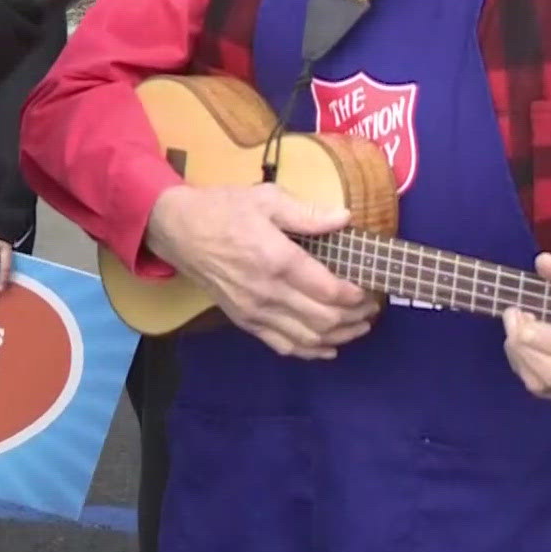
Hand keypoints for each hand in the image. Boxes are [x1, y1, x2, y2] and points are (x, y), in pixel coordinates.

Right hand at [145, 184, 377, 359]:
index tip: (370, 289)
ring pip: (307, 338)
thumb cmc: (223, 209)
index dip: (356, 295)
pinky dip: (310, 351)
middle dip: (355, 318)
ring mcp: (255, 311)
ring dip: (339, 338)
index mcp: (277, 260)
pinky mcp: (245, 321)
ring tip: (359, 328)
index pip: (329, 290)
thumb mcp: (266, 199)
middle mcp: (268, 292)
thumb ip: (307, 213)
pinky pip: (283, 345)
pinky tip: (328, 349)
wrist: (178, 230)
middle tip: (372, 309)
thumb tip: (344, 218)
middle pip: (324, 319)